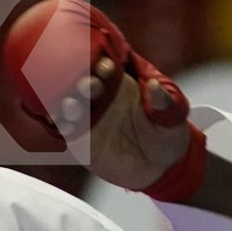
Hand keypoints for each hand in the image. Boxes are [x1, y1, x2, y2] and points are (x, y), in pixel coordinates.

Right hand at [51, 54, 192, 190]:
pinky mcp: (80, 139)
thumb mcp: (172, 116)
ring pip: (67, 103)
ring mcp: (87, 117)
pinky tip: (61, 124)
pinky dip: (59, 125)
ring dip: (65, 102)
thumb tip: (156, 86)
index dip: (102, 64)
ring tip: (72, 106)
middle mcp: (98, 97)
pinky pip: (63, 128)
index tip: (107, 66)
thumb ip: (164, 102)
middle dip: (81, 80)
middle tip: (90, 86)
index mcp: (118, 83)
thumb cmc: (166, 133)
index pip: (103, 67)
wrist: (162, 167)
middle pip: (79, 81)